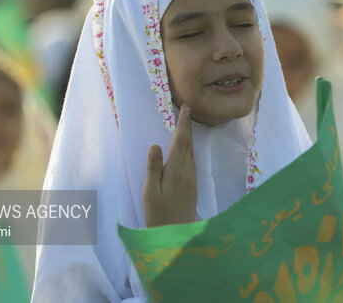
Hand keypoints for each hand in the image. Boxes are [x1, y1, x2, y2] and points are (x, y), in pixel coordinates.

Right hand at [143, 105, 196, 226]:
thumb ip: (152, 168)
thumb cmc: (159, 214)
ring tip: (185, 123)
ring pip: (191, 152)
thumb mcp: (150, 192)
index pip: (180, 142)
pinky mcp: (192, 185)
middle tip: (187, 109)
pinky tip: (186, 147)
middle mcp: (187, 172)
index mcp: (176, 171)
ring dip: (188, 136)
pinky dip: (188, 148)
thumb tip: (154, 145)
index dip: (183, 124)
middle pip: (188, 144)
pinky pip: (191, 160)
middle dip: (187, 126)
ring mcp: (191, 178)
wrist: (177, 235)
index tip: (186, 108)